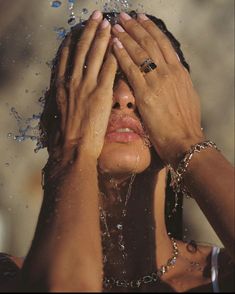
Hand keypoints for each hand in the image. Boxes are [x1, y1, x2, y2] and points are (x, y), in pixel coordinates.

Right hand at [48, 11, 116, 165]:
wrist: (73, 148)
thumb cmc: (66, 134)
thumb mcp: (59, 110)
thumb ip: (64, 95)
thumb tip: (66, 89)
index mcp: (60, 84)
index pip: (66, 55)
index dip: (74, 39)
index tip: (79, 28)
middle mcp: (72, 80)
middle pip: (81, 49)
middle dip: (90, 30)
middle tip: (97, 17)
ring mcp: (86, 86)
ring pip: (95, 54)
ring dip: (103, 37)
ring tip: (109, 24)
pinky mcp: (101, 93)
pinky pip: (109, 69)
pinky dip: (114, 55)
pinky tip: (120, 46)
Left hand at [111, 13, 204, 166]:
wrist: (185, 141)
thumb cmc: (185, 123)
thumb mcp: (185, 96)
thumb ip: (175, 81)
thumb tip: (168, 73)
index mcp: (179, 72)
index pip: (163, 43)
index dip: (150, 29)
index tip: (140, 19)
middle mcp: (169, 72)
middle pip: (150, 43)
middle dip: (135, 28)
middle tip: (123, 18)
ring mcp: (158, 81)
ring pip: (140, 52)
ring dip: (126, 37)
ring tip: (115, 27)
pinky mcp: (146, 94)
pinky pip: (132, 69)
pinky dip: (122, 56)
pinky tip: (114, 46)